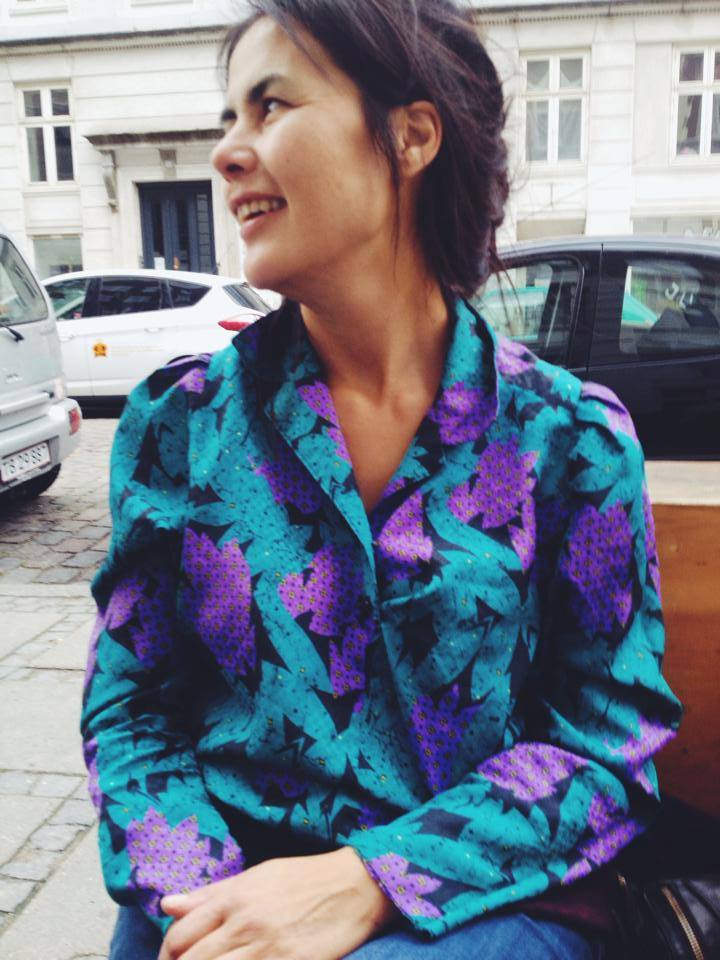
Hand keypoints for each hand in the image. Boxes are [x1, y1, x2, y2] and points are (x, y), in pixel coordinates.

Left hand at [158, 845, 397, 958]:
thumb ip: (211, 894)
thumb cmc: (304, 878)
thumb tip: (167, 905)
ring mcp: (267, 950)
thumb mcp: (257, 876)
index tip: (174, 959)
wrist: (356, 887)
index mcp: (234, 898)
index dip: (168, 955)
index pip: (179, 937)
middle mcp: (245, 924)